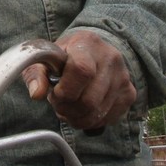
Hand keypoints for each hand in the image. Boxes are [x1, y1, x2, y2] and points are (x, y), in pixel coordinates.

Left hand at [21, 30, 135, 129]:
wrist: (93, 50)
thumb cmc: (65, 56)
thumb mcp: (44, 59)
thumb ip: (36, 74)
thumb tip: (37, 94)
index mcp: (87, 44)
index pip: (82, 70)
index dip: (65, 90)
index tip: (56, 92)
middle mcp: (110, 58)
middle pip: (89, 100)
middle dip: (68, 109)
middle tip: (59, 103)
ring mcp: (122, 77)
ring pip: (97, 113)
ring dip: (77, 117)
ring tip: (69, 106)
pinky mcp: (129, 93)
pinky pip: (106, 119)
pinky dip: (90, 121)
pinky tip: (82, 109)